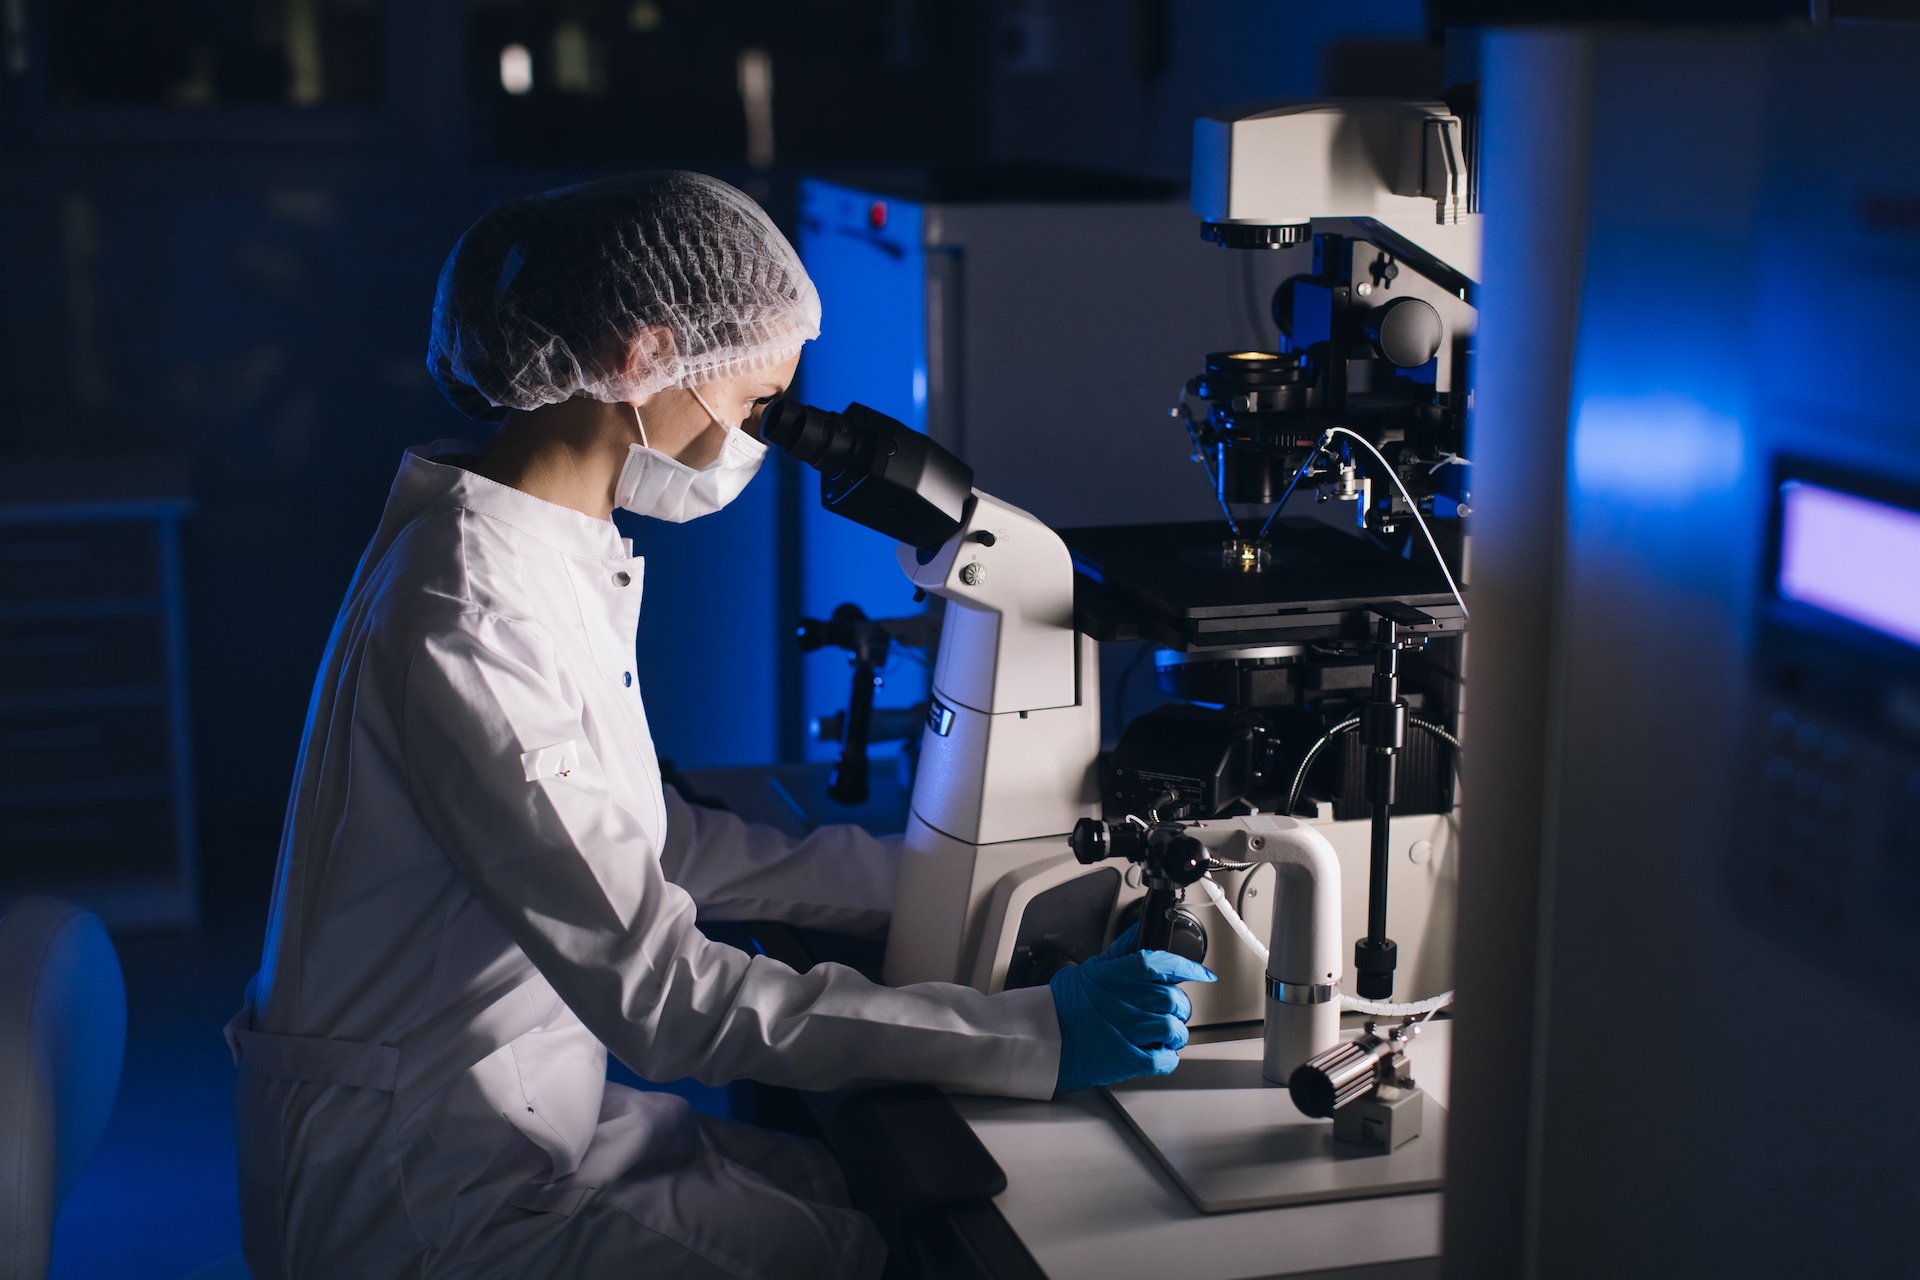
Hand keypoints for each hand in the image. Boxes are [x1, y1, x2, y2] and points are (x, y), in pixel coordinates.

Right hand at [1048, 925, 1214, 1095]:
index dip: (1187, 967)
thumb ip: (1121, 952)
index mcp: (1117, 975)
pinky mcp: (1126, 1059)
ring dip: (1174, 1033)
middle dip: (1178, 1006)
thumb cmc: (1063, 1004)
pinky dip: (1166, 1058)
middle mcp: (1125, 1001)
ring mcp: (1128, 1031)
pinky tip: (1157, 1053)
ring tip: (1164, 1034)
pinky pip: (1163, 1060)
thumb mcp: (1092, 968)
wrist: (1040, 1036)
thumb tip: (1140, 933)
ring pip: (1173, 1029)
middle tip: (1171, 1010)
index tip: (1202, 973)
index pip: (1162, 963)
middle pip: (1173, 999)